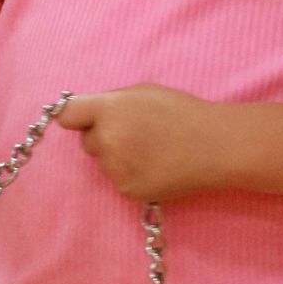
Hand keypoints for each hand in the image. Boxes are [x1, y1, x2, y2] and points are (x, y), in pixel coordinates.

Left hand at [56, 86, 223, 200]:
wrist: (214, 146)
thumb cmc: (182, 113)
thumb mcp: (143, 93)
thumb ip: (112, 103)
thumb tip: (89, 114)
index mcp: (109, 110)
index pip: (68, 115)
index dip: (76, 116)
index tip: (83, 119)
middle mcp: (107, 140)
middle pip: (88, 141)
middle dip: (103, 136)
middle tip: (135, 133)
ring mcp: (116, 168)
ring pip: (104, 163)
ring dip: (118, 157)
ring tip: (150, 150)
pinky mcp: (127, 190)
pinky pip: (119, 180)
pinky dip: (131, 174)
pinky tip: (154, 166)